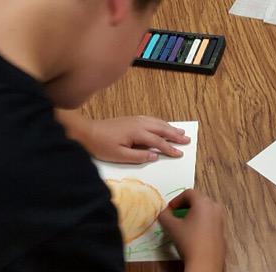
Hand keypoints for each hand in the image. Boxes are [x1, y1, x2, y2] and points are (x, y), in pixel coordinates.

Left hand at [57, 113, 190, 163]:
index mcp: (138, 133)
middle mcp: (139, 124)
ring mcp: (136, 120)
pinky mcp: (131, 119)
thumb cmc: (102, 145)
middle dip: (175, 135)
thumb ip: (138, 156)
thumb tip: (155, 156)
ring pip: (157, 122)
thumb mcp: (119, 156)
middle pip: (161, 129)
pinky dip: (161, 123)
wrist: (87, 132)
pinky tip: (163, 125)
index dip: (170, 148)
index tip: (180, 154)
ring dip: (170, 127)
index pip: (158, 142)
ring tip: (180, 131)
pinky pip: (151, 119)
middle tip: (187, 140)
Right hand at [158, 189, 225, 271]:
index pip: (189, 193)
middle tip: (176, 214)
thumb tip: (163, 213)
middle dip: (185, 205)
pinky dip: (201, 221)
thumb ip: (164, 216)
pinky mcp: (222, 230)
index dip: (176, 199)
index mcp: (204, 203)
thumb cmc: (189, 242)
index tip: (170, 209)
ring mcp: (220, 219)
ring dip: (193, 213)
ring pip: (205, 209)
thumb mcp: (172, 227)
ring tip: (184, 223)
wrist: (205, 262)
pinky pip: (210, 219)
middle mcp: (215, 207)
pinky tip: (193, 232)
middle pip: (198, 199)